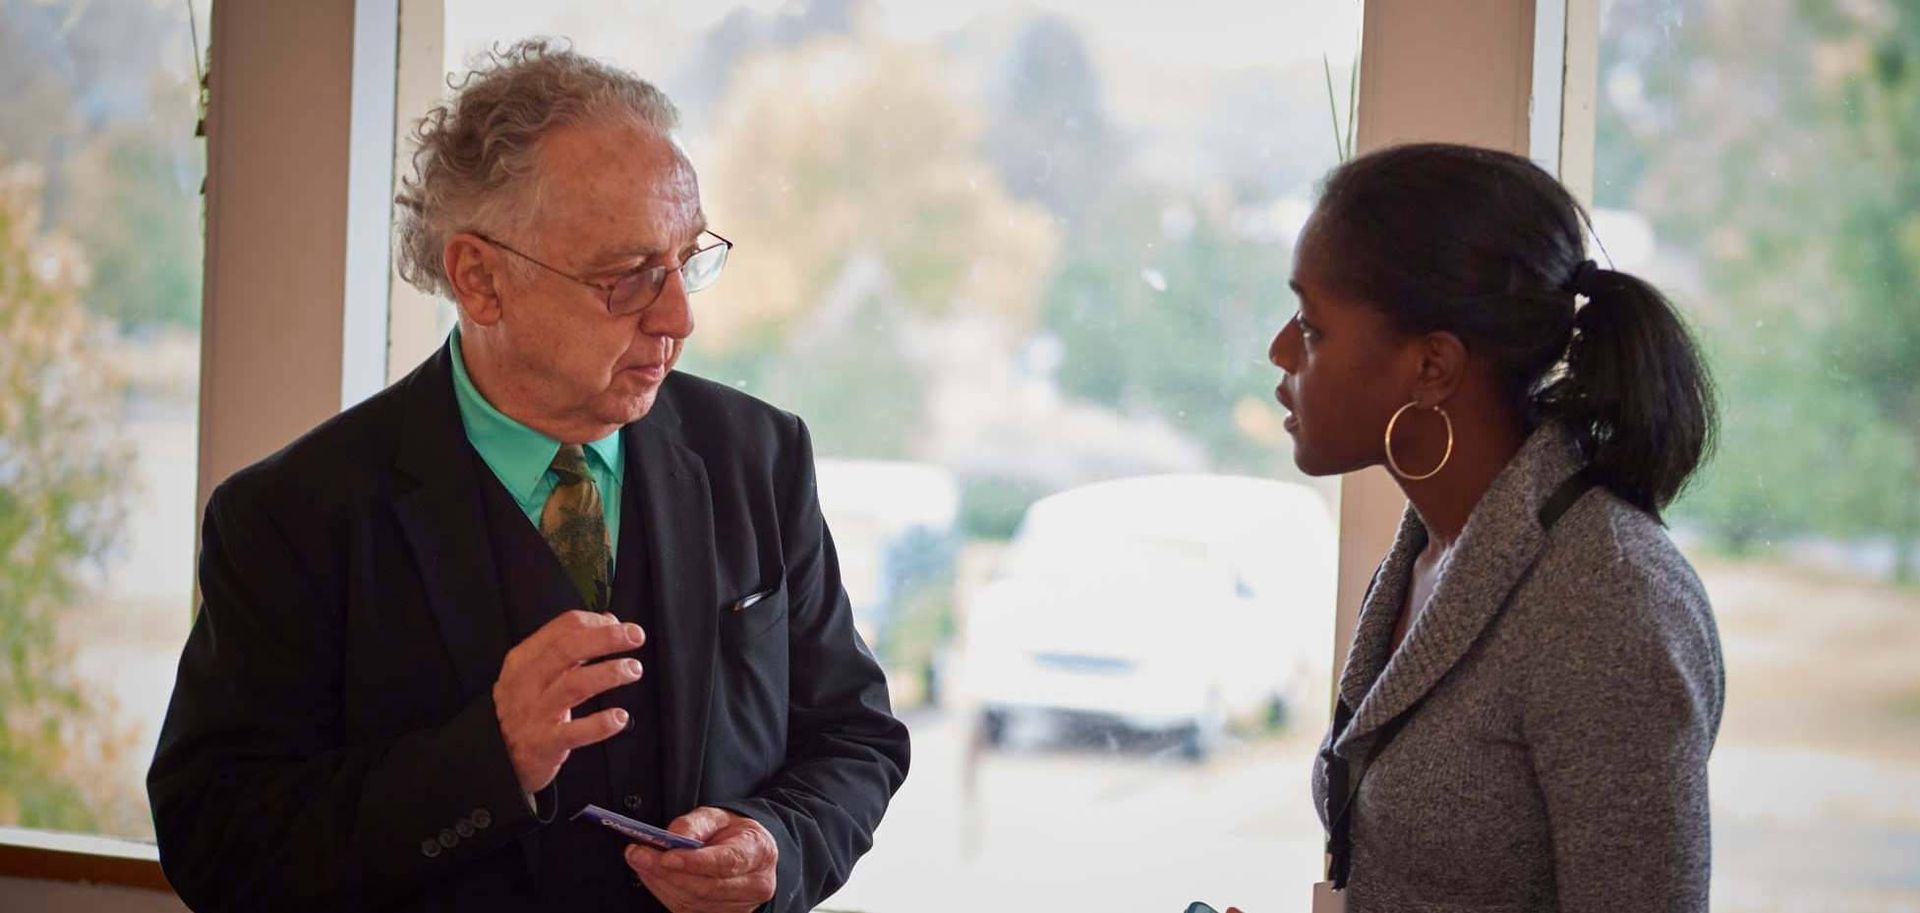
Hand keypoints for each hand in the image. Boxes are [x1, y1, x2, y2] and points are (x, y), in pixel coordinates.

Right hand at [492, 610, 645, 792]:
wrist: (498, 758)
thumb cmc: (525, 709)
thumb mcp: (535, 673)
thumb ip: (569, 646)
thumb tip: (608, 621)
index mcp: (523, 659)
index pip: (561, 629)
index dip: (595, 622)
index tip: (619, 624)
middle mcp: (526, 682)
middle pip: (568, 650)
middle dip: (606, 639)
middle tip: (635, 636)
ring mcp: (534, 713)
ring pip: (574, 685)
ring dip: (608, 673)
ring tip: (633, 669)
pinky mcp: (544, 743)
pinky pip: (575, 732)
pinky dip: (600, 724)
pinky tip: (620, 717)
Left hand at [625, 807, 777, 912]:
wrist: (747, 853)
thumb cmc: (733, 834)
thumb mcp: (718, 816)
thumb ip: (696, 822)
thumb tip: (674, 836)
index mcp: (758, 852)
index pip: (726, 862)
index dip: (694, 862)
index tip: (666, 856)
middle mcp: (754, 884)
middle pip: (707, 886)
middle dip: (668, 872)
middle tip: (638, 855)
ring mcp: (739, 906)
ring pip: (694, 901)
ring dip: (662, 883)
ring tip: (641, 861)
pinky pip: (688, 910)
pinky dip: (664, 892)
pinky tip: (653, 875)